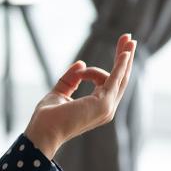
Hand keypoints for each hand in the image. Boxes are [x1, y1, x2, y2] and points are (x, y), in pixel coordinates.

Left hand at [23, 33, 136, 159]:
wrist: (42, 132)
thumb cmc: (48, 118)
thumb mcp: (59, 92)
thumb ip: (70, 79)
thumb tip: (81, 63)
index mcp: (97, 107)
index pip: (107, 83)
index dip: (97, 70)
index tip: (80, 68)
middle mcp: (106, 108)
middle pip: (120, 78)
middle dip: (124, 57)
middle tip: (128, 38)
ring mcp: (107, 107)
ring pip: (120, 77)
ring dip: (124, 56)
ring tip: (128, 38)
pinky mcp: (103, 103)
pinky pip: (114, 80)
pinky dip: (120, 66)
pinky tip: (124, 53)